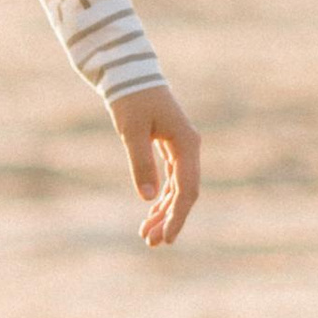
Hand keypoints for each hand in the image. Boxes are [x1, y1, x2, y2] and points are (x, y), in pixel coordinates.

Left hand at [111, 81, 200, 247]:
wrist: (128, 74)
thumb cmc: (130, 100)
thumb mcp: (132, 132)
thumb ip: (141, 164)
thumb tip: (150, 198)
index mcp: (187, 144)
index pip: (187, 189)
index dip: (178, 216)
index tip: (165, 238)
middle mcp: (189, 148)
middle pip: (185, 193)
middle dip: (170, 219)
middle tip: (152, 243)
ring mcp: (181, 148)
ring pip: (177, 188)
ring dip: (164, 211)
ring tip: (147, 236)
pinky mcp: (169, 147)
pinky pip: (170, 179)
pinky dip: (161, 197)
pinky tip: (150, 213)